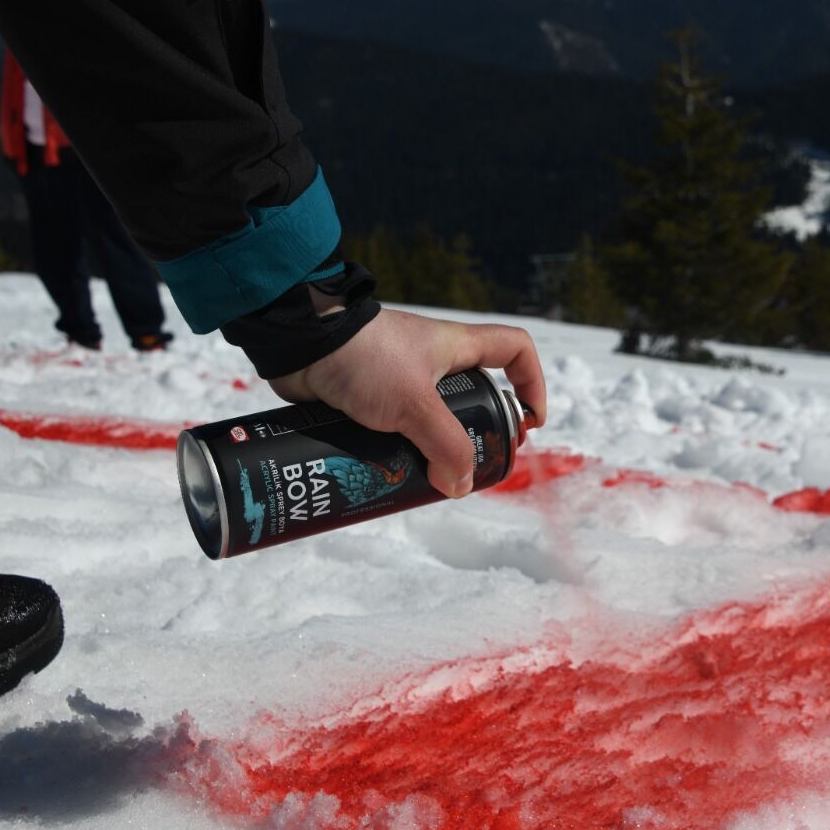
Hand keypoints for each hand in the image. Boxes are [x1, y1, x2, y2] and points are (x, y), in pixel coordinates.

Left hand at [268, 308, 546, 498]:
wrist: (298, 342)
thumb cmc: (363, 357)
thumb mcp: (414, 405)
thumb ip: (444, 446)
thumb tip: (459, 486)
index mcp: (455, 347)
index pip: (514, 349)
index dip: (531, 382)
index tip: (529, 421)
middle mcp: (431, 361)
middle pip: (474, 395)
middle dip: (477, 433)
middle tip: (473, 466)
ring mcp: (398, 378)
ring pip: (429, 419)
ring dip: (431, 449)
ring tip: (428, 480)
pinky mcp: (366, 396)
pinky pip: (393, 429)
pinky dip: (395, 452)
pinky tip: (388, 474)